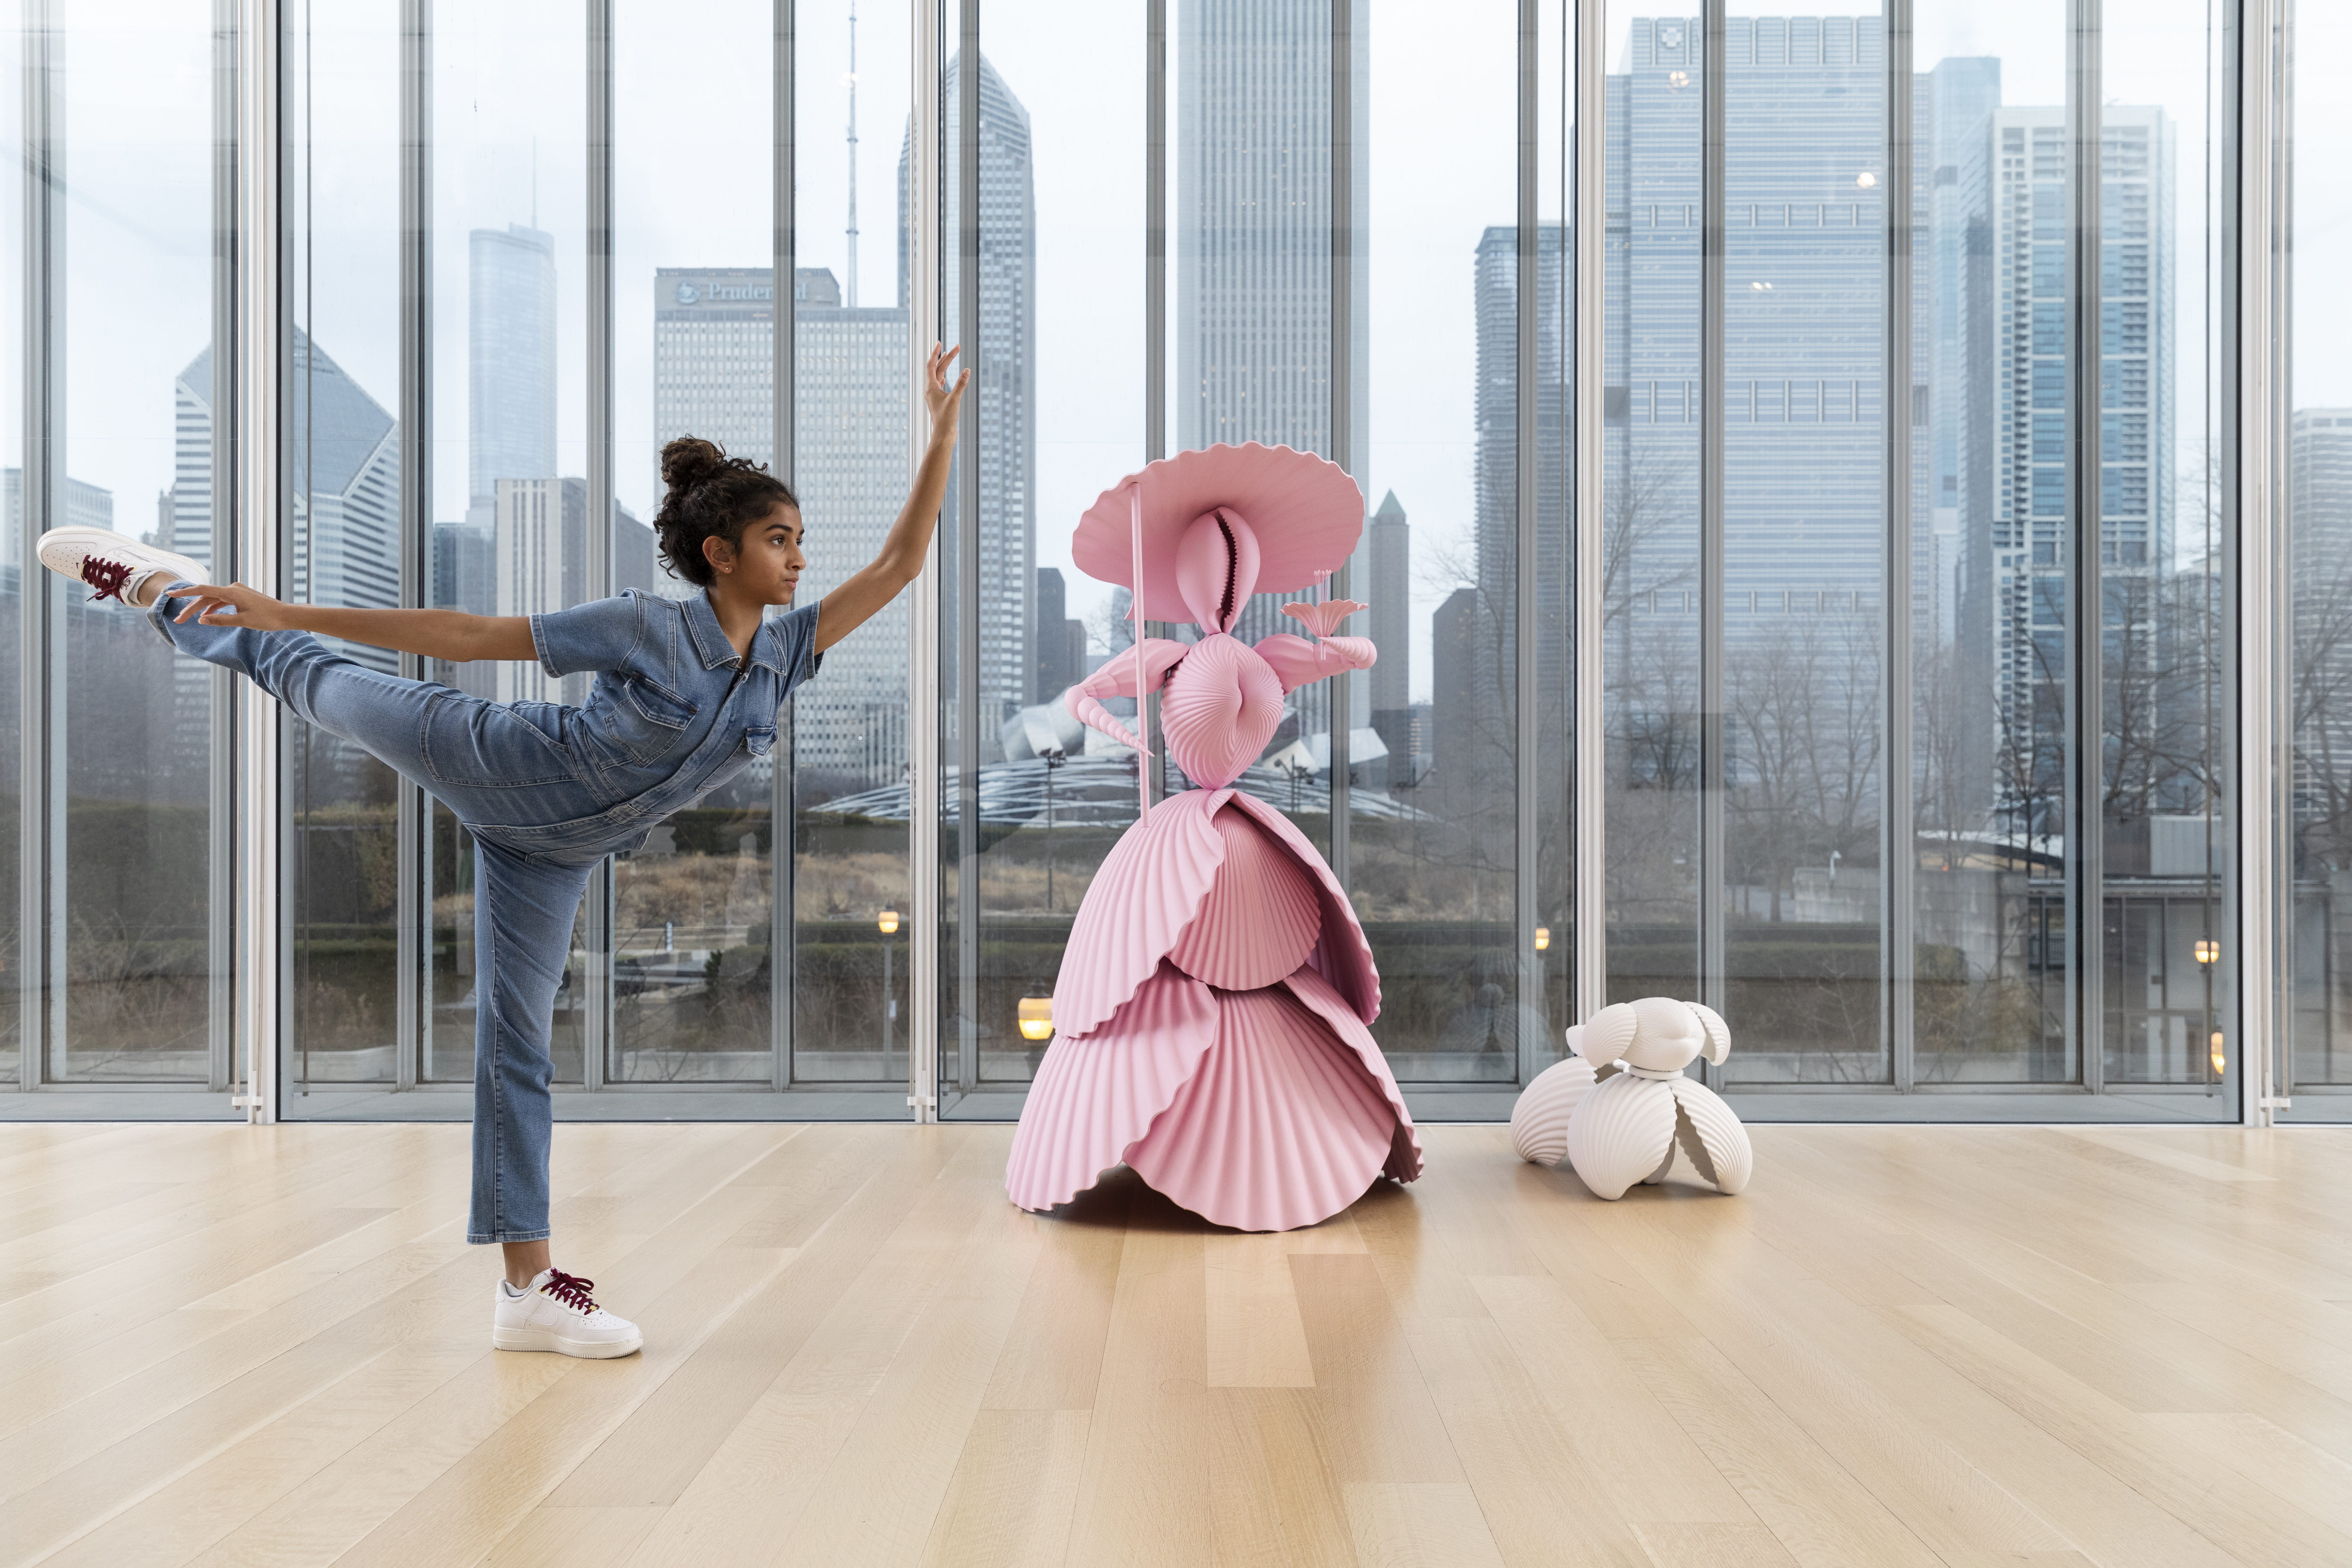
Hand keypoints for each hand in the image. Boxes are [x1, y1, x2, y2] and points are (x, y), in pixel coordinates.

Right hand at [171, 582, 295, 630]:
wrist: (286, 615)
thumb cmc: (267, 619)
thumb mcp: (242, 621)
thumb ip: (220, 620)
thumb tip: (200, 620)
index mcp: (232, 592)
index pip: (203, 590)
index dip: (185, 592)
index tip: (170, 594)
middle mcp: (233, 589)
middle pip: (206, 597)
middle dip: (190, 608)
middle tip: (177, 620)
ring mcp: (237, 592)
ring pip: (213, 600)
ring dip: (201, 609)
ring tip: (188, 620)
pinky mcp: (241, 597)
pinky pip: (222, 601)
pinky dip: (213, 608)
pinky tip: (205, 616)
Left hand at [924, 342, 968, 436]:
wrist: (943, 435)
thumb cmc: (947, 419)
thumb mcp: (955, 399)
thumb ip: (961, 384)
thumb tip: (967, 370)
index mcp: (931, 387)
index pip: (931, 365)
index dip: (936, 353)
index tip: (940, 342)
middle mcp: (930, 390)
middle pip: (937, 368)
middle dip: (946, 357)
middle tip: (957, 347)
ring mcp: (934, 395)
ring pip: (938, 376)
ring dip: (944, 365)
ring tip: (950, 355)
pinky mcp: (939, 401)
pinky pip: (939, 384)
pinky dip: (943, 376)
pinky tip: (945, 376)